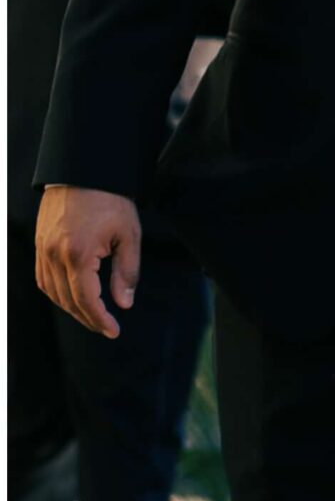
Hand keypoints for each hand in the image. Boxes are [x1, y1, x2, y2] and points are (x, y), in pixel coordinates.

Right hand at [35, 186, 142, 338]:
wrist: (83, 169)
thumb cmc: (109, 199)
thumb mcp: (129, 235)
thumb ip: (126, 272)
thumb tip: (124, 303)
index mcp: (78, 254)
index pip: (86, 300)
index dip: (100, 320)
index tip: (113, 331)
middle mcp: (55, 254)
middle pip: (67, 300)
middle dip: (87, 318)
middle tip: (105, 327)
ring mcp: (43, 248)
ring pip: (51, 291)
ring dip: (70, 308)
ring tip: (90, 315)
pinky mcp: (39, 241)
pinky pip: (42, 276)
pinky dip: (55, 292)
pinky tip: (70, 296)